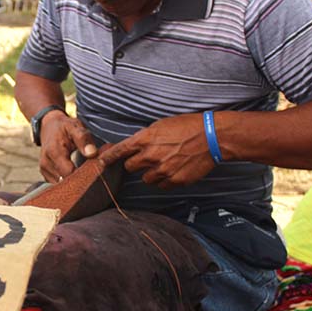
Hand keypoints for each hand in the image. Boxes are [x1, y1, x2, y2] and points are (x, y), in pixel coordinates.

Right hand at [38, 111, 97, 182]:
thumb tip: (92, 153)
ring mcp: (44, 170)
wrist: (49, 126)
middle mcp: (46, 163)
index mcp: (53, 151)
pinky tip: (75, 173)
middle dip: (79, 180)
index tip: (94, 170)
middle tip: (91, 172)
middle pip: (65, 182)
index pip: (69, 173)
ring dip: (74, 181)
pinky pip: (58, 184)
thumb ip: (84, 139)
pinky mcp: (45, 174)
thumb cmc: (64, 127)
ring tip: (83, 171)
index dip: (83, 175)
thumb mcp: (75, 127)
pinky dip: (68, 181)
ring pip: (62, 185)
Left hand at [98, 113, 216, 189]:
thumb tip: (135, 146)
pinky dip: (165, 179)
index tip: (100, 162)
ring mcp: (163, 169)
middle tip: (148, 158)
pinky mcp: (174, 180)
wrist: (211, 137)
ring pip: (146, 179)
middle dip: (136, 163)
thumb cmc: (187, 126)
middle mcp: (151, 155)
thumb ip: (145, 137)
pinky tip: (174, 169)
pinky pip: (162, 185)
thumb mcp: (161, 125)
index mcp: (145, 138)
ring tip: (165, 162)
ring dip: (151, 173)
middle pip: (130, 167)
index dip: (108, 158)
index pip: (120, 151)